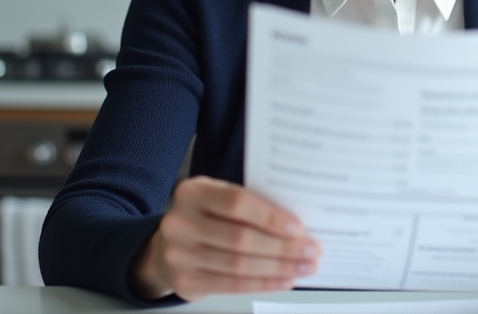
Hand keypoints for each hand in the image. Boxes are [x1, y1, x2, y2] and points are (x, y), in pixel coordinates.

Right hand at [131, 175, 320, 300]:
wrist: (165, 247)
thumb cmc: (205, 218)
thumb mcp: (218, 199)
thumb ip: (249, 205)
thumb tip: (297, 224)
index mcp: (193, 192)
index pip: (237, 203)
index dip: (271, 217)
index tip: (299, 228)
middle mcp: (181, 222)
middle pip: (241, 238)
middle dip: (283, 247)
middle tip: (311, 251)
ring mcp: (179, 254)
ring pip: (239, 265)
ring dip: (278, 268)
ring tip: (304, 267)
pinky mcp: (185, 281)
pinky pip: (232, 285)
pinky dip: (263, 283)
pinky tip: (284, 280)